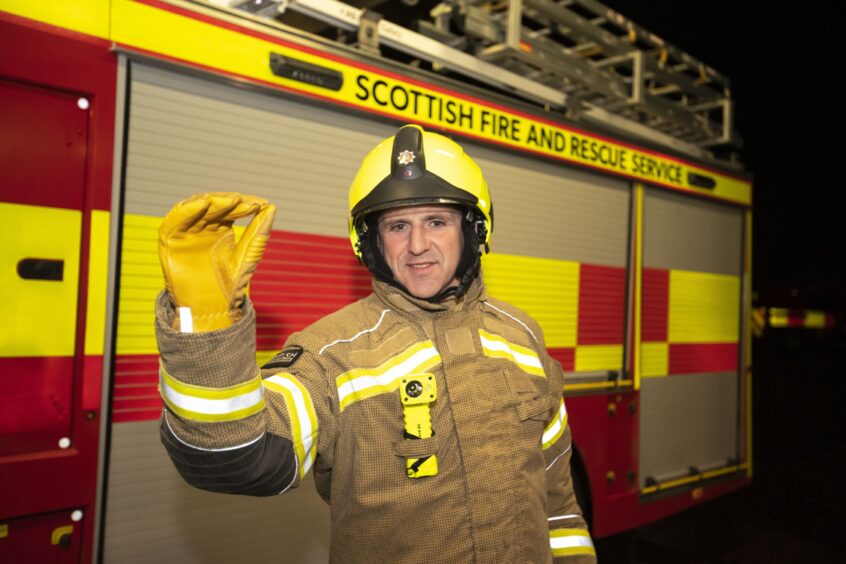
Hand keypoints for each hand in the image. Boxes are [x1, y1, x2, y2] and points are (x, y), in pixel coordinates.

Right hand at [158, 192, 275, 331]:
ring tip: (231, 200)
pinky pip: (175, 221)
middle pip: (213, 206)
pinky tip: (204, 203)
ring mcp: (186, 233)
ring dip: (212, 201)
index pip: (230, 208)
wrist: (211, 310)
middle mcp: (202, 228)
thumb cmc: (229, 286)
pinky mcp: (170, 242)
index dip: (244, 203)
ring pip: (195, 208)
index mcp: (221, 230)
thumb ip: (257, 233)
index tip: (261, 203)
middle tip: (243, 201)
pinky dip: (187, 210)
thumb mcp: (246, 256)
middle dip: (228, 201)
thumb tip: (272, 207)